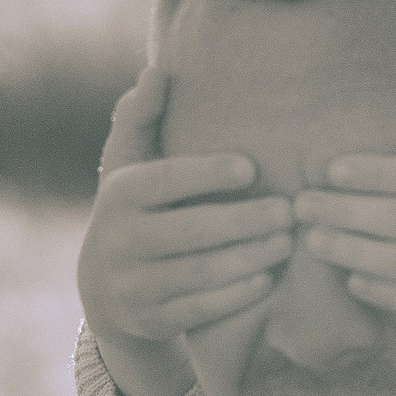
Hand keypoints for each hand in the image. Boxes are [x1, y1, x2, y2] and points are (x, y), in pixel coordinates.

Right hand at [77, 63, 292, 394]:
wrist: (105, 291)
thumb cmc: (136, 209)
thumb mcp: (130, 163)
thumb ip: (144, 117)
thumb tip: (158, 73)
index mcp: (119, 195)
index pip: (164, 181)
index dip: (206, 173)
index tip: (253, 167)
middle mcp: (119, 242)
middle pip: (189, 232)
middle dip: (245, 222)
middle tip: (291, 211)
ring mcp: (133, 287)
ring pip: (198, 274)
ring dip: (249, 258)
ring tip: (289, 242)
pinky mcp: (150, 322)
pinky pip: (198, 310)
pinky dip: (235, 295)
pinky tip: (268, 278)